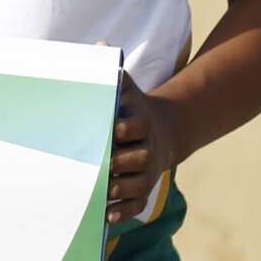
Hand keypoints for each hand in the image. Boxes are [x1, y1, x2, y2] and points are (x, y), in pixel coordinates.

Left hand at [109, 71, 184, 224]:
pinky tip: (107, 216)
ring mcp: (147, 170)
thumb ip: (113, 73)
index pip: (132, 127)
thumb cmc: (131, 107)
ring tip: (102, 195)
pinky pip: (137, 204)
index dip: (121, 130)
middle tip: (100, 169)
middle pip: (137, 159)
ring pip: (137, 184)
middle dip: (118, 164)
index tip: (109, 132)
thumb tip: (101, 44)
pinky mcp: (145, 187)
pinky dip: (124, 212)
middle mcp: (147, 148)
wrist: (160, 128)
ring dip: (120, 191)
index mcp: (141, 122)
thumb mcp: (127, 88)